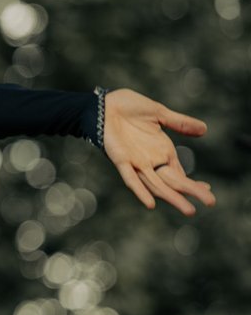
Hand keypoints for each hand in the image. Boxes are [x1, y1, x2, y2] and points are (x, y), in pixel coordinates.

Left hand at [102, 88, 216, 214]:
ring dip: (172, 197)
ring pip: (155, 185)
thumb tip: (204, 129)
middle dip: (191, 192)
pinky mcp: (120, 159)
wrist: (104, 104)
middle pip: (173, 182)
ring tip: (189, 210)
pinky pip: (130, 178)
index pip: (180, 173)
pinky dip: (140, 191)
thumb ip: (180, 123)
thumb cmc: (128, 108)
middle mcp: (150, 160)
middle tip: (211, 202)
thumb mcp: (159, 114)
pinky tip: (150, 203)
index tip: (208, 189)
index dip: (193, 182)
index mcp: (161, 151)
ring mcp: (135, 162)